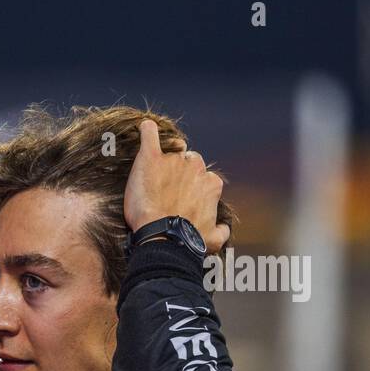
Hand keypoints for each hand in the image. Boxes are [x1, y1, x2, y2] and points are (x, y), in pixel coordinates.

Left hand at [124, 119, 230, 253]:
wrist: (163, 237)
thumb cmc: (189, 242)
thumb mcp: (213, 239)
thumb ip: (221, 230)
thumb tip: (224, 229)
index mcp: (211, 183)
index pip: (203, 178)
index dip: (191, 188)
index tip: (181, 200)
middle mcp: (196, 168)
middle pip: (188, 162)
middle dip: (178, 174)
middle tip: (165, 192)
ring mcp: (174, 162)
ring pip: (170, 155)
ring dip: (162, 165)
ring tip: (150, 182)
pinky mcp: (151, 160)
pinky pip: (150, 137)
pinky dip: (148, 132)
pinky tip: (145, 129)